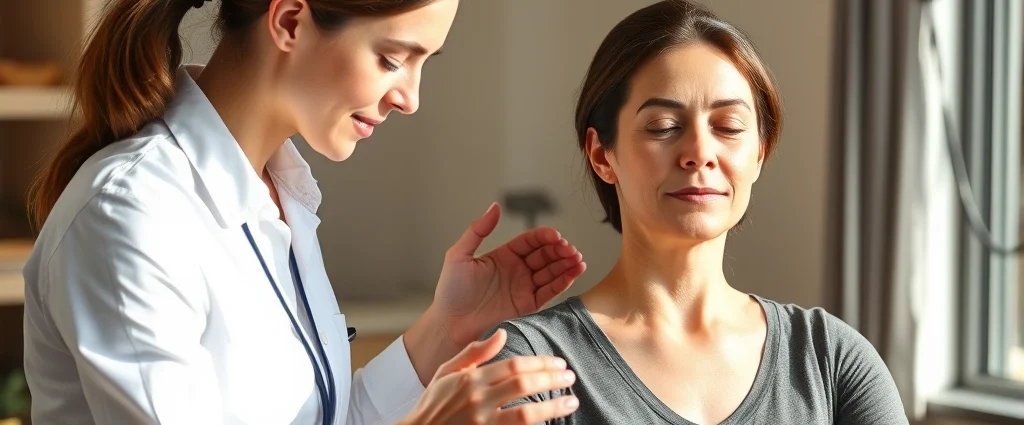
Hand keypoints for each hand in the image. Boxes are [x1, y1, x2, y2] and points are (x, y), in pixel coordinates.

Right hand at [401, 329, 579, 424]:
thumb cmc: (433, 405)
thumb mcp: (446, 372)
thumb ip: (475, 352)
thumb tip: (503, 333)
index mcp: (469, 379)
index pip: (513, 365)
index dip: (540, 363)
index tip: (558, 363)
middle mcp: (477, 400)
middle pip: (523, 384)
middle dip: (551, 379)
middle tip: (570, 376)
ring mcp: (482, 423)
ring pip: (526, 414)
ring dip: (553, 406)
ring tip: (571, 401)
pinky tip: (551, 422)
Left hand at [434, 202, 585, 346]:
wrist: (450, 322)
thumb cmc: (451, 290)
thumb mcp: (459, 254)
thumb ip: (478, 230)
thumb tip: (495, 206)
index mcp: (504, 254)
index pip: (531, 241)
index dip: (545, 237)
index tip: (555, 236)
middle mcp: (517, 269)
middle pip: (545, 255)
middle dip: (560, 251)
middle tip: (570, 249)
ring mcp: (524, 286)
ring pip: (551, 272)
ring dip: (566, 265)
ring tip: (578, 260)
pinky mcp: (527, 304)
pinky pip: (549, 291)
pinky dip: (563, 282)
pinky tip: (574, 273)